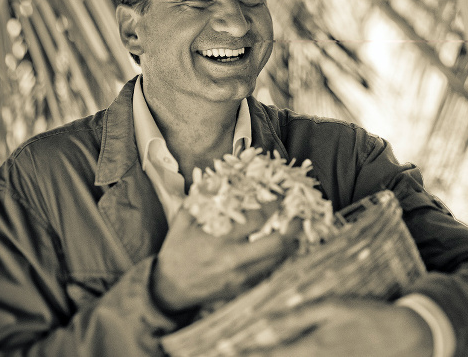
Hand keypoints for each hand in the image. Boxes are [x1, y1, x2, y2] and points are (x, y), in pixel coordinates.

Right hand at [151, 204, 299, 312]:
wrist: (168, 288)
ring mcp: (241, 278)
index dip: (273, 206)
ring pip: (277, 262)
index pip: (257, 220)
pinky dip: (277, 262)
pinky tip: (280, 252)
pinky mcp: (242, 290)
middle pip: (276, 245)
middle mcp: (235, 260)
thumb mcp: (183, 221)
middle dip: (293, 230)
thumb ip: (200, 198)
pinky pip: (268, 275)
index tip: (282, 197)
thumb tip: (215, 177)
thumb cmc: (177, 252)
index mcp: (221, 240)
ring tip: (294, 234)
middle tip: (299, 218)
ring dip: (289, 246)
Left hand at [242, 298, 434, 356]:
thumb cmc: (368, 316)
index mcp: (312, 346)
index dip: (243, 356)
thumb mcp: (333, 307)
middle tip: (225, 354)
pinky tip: (284, 355)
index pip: (269, 356)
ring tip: (250, 354)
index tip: (222, 352)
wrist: (405, 336)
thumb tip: (265, 323)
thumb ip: (298, 316)